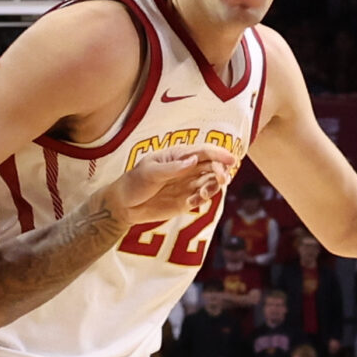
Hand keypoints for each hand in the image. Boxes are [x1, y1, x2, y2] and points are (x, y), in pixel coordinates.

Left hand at [102, 144, 237, 231]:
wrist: (124, 205)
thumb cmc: (134, 182)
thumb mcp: (150, 172)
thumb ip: (172, 168)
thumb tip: (193, 160)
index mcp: (179, 156)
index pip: (204, 151)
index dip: (220, 154)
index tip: (232, 160)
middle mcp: (187, 169)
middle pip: (212, 166)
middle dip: (220, 171)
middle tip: (222, 179)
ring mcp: (188, 185)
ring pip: (210, 183)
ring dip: (213, 187)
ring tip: (203, 193)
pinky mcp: (186, 202)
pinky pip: (202, 199)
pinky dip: (202, 200)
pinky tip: (192, 203)